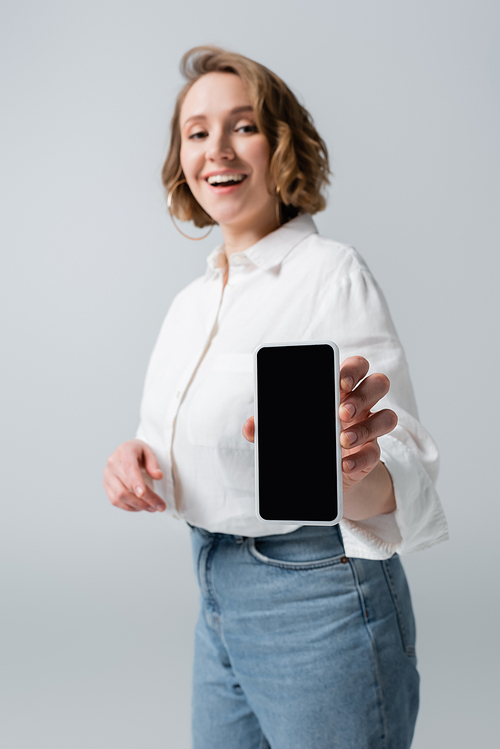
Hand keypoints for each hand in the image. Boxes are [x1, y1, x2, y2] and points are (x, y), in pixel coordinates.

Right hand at [103, 439, 165, 511]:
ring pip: (119, 496)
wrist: (127, 452)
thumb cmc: (139, 452)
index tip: (143, 494)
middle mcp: (112, 463)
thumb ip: (154, 463)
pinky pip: (115, 501)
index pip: (129, 468)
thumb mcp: (150, 452)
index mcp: (124, 451)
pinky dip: (129, 507)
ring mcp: (108, 475)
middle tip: (160, 506)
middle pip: (126, 486)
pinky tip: (141, 507)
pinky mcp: (106, 485)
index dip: (136, 482)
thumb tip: (158, 476)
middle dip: (145, 499)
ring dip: (137, 505)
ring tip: (153, 508)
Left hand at [241, 355, 397, 497]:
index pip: (356, 367)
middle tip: (341, 411)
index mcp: (340, 389)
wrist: (316, 474)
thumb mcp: (284, 432)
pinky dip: (361, 458)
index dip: (352, 370)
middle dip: (363, 394)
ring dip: (366, 427)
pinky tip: (344, 465)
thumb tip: (250, 426)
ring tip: (342, 439)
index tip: (339, 381)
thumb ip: (268, 427)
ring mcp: (369, 428)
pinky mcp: (371, 454)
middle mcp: (360, 404)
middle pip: (378, 384)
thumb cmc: (303, 438)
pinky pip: (377, 452)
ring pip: (387, 416)